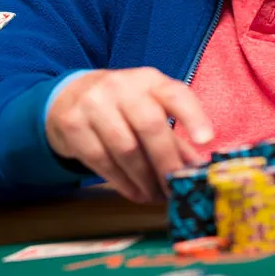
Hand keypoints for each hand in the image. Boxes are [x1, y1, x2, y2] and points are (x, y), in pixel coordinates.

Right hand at [45, 68, 213, 202]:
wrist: (68, 96)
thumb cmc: (120, 105)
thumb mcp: (148, 108)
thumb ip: (174, 137)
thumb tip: (196, 170)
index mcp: (148, 80)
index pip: (175, 93)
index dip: (193, 116)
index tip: (207, 140)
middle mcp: (121, 87)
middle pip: (150, 125)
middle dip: (166, 162)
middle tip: (175, 188)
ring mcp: (94, 103)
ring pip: (125, 149)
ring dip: (144, 179)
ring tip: (154, 195)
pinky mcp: (73, 125)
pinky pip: (101, 161)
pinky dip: (122, 182)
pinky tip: (134, 192)